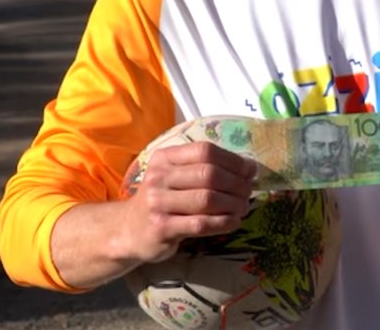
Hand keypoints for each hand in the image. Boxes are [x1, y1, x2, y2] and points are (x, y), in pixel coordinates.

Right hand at [120, 141, 257, 264]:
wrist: (129, 229)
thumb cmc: (163, 199)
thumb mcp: (176, 176)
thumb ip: (207, 168)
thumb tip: (250, 168)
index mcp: (164, 158)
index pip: (204, 151)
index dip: (233, 160)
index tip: (250, 171)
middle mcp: (158, 177)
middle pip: (208, 174)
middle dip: (236, 183)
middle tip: (248, 192)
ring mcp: (157, 203)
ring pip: (206, 199)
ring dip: (233, 204)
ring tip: (243, 208)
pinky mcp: (161, 228)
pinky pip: (201, 224)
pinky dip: (223, 223)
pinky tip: (233, 222)